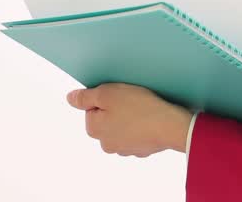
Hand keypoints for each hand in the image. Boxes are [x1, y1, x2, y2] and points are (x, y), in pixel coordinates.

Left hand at [66, 82, 193, 156]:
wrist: (170, 126)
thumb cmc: (139, 108)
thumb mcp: (107, 93)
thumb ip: (85, 97)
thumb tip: (71, 98)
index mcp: (95, 129)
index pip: (92, 109)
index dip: (105, 97)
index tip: (118, 94)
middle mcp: (107, 143)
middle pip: (107, 119)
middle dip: (117, 109)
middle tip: (131, 99)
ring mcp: (125, 149)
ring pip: (123, 127)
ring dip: (130, 118)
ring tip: (143, 108)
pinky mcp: (142, 149)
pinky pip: (138, 133)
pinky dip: (143, 126)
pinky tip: (151, 117)